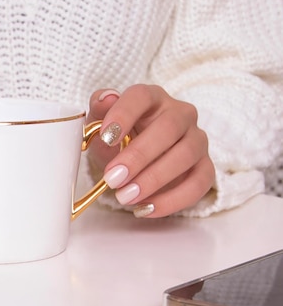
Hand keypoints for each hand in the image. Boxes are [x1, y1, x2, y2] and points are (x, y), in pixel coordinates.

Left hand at [87, 84, 214, 217]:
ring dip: (154, 179)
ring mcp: (196, 139)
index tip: (105, 137)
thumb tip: (105, 97)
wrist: (135, 160)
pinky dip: (172, 200)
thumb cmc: (119, 137)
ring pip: (185, 155)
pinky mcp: (205, 166)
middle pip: (168, 128)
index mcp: (151, 97)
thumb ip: (100, 109)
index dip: (123, 114)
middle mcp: (180, 114)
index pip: (141, 96)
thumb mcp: (102, 123)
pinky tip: (145, 209)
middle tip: (113, 178)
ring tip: (126, 196)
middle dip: (138, 156)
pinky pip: (198, 183)